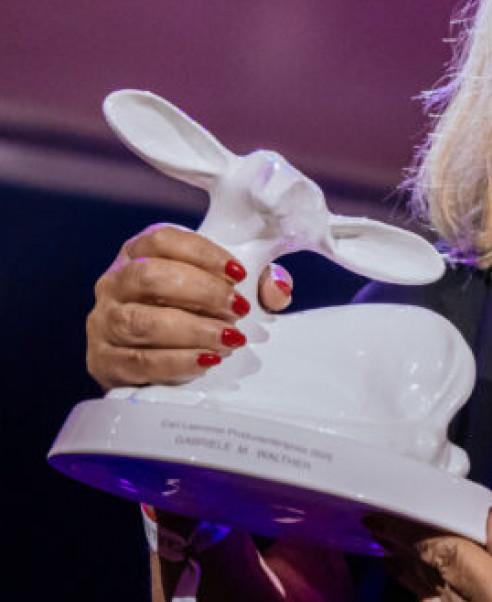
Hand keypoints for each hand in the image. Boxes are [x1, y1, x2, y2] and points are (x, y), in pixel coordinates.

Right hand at [86, 224, 292, 389]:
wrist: (146, 361)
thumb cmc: (189, 315)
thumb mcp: (223, 291)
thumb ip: (258, 284)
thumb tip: (278, 287)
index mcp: (139, 254)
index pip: (161, 240)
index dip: (203, 254)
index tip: (239, 273)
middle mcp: (115, 283)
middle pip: (149, 276)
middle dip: (201, 292)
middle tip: (237, 309)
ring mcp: (105, 321)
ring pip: (141, 321)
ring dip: (192, 330)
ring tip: (229, 339)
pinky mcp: (105, 360)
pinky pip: (138, 361)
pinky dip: (177, 361)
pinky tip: (206, 360)